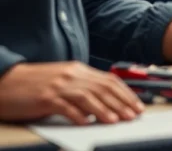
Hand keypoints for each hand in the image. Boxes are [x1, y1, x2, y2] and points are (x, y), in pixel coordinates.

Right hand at [0, 61, 144, 124]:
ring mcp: (58, 86)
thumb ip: (83, 87)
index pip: (109, 80)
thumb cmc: (34, 83)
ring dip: (104, 110)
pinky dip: (78, 115)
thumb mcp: (63, 80)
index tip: (137, 105)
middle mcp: (71, 75)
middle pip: (102, 88)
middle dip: (121, 103)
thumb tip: (104, 102)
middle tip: (133, 115)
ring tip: (116, 121)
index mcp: (78, 70)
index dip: (126, 93)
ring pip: (88, 97)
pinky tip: (86, 123)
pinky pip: (65, 106)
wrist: (5, 81)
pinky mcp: (45, 98)